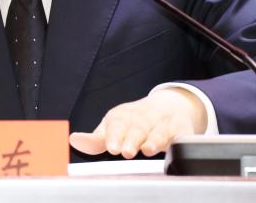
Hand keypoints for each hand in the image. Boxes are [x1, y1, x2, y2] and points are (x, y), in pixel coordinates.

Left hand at [69, 88, 206, 158]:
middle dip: (132, 138)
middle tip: (126, 151)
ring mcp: (164, 122)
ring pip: (159, 131)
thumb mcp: (113, 127)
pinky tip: (175, 145)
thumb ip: (96, 139)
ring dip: (154, 139)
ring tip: (148, 148)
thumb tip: (73, 140)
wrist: (169, 106)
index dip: (115, 135)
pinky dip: (179, 140)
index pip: (118, 123)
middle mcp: (144, 116)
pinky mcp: (182, 129)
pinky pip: (182, 134)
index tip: (112, 147)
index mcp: (124, 116)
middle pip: (138, 127)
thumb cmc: (134, 122)